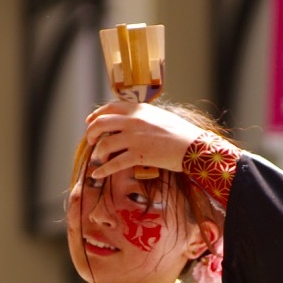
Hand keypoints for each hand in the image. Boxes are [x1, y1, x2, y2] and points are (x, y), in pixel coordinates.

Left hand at [84, 101, 206, 178]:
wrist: (193, 146)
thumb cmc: (179, 132)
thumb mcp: (158, 116)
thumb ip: (141, 116)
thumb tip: (127, 121)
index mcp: (138, 109)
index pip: (109, 108)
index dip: (95, 115)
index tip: (89, 122)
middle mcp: (134, 121)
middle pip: (101, 124)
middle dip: (91, 134)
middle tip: (90, 142)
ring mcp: (135, 138)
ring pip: (104, 145)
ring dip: (97, 154)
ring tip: (98, 159)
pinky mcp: (139, 156)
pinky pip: (114, 164)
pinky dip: (103, 170)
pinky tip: (97, 175)